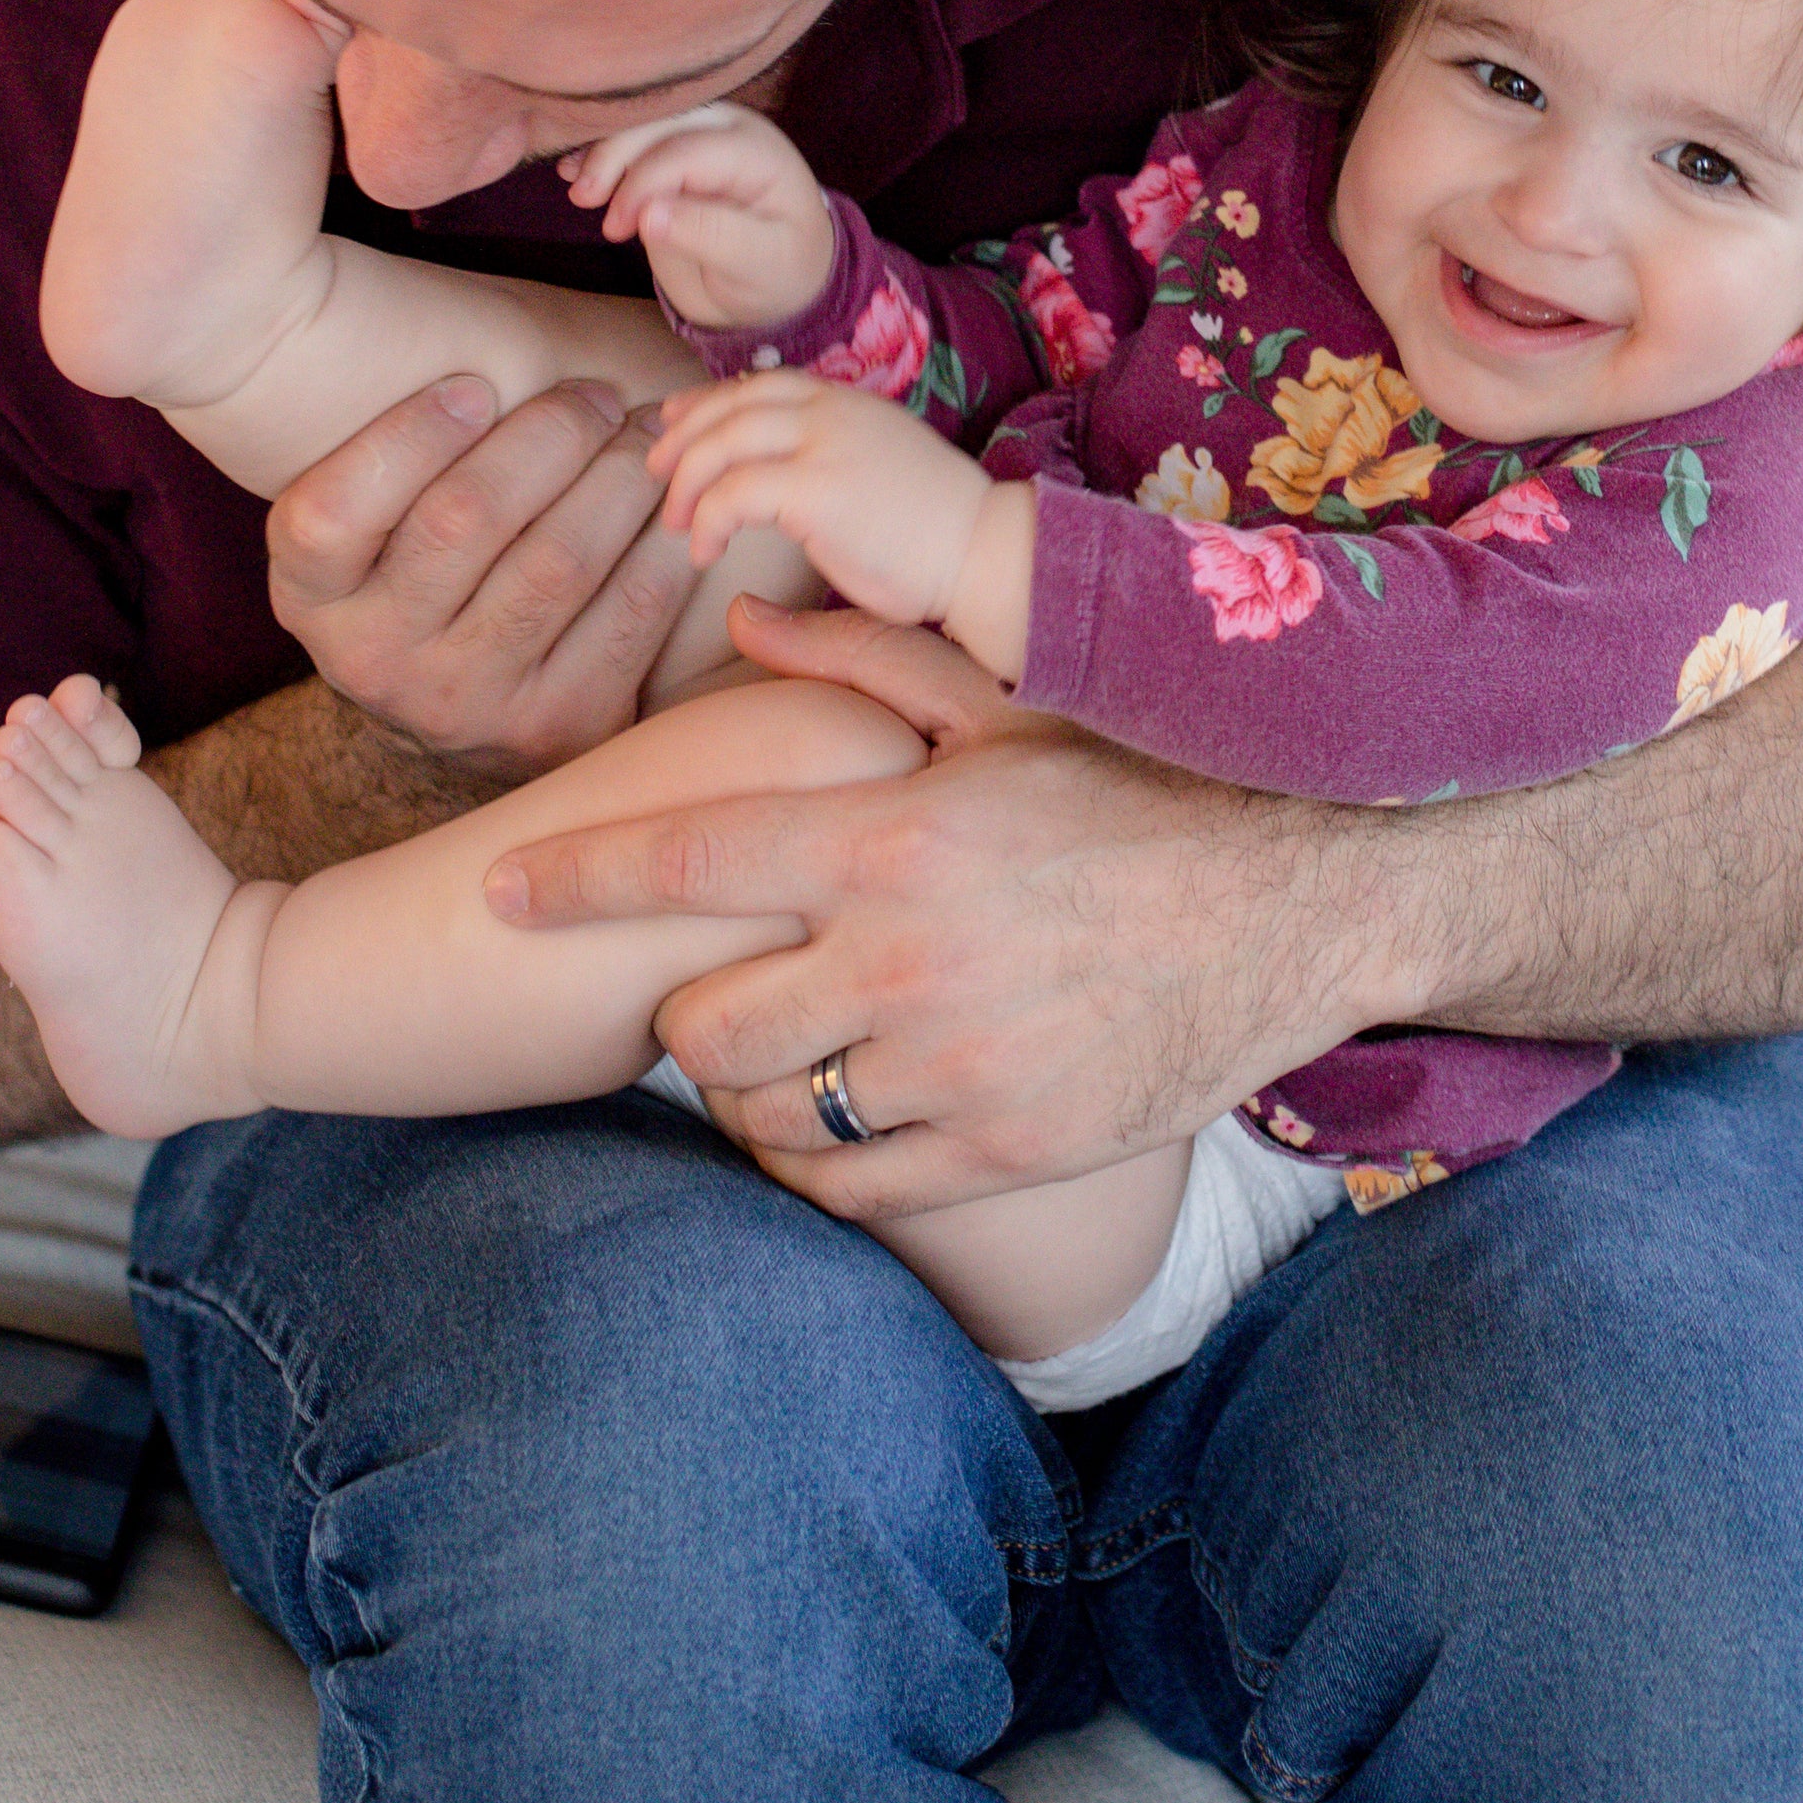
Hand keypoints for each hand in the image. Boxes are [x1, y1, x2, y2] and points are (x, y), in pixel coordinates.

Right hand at [265, 376, 697, 770]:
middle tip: (595, 394)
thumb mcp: (376, 519)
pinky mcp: (556, 725)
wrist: (465, 710)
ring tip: (649, 431)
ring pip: (560, 560)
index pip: (330, 511)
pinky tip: (677, 501)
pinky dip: (664, 540)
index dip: (410, 435)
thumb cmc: (428, 564)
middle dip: (550, 433)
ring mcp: (466, 702)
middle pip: (466, 519)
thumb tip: (477, 337)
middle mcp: (375, 659)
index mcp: (312, 595)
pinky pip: (630, 611)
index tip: (474, 384)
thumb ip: (403, 445)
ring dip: (621, 475)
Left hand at [478, 601, 1395, 1214]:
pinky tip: (841, 1116)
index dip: (574, 879)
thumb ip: (869, 660)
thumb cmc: (1148, 790)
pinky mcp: (1006, 1153)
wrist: (1306, 900)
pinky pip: (853, 1187)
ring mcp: (956, 1068)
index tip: (497, 889)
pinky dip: (820, 1160)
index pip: (684, 865)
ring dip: (751, 1092)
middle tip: (716, 989)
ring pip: (769, 1116)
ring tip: (785, 1052)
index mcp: (894, 838)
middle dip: (683, 1015)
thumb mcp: (1012, 706)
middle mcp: (907, 960)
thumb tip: (749, 616)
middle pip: (700, 1029)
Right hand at [560, 104, 835, 332]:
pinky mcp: (670, 149)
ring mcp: (696, 134)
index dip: (645, 181)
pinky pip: (630, 138)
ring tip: (577, 191)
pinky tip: (571, 171)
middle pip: (659, 122)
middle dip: (615, 155)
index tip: (616, 227)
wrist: (779, 276)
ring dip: (601, 150)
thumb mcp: (760, 264)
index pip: (690, 150)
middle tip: (583, 202)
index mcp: (758, 153)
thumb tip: (649, 215)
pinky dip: (598, 151)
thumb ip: (711, 235)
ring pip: (639, 122)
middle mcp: (727, 131)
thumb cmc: (778, 270)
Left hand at [643, 372, 1019, 653]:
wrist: (987, 551)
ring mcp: (825, 444)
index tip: (674, 426)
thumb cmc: (935, 529)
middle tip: (657, 476)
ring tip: (680, 524)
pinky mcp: (818, 490)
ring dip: (686, 484)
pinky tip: (706, 552)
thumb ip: (829, 452)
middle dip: (681, 440)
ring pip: (721, 444)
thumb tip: (775, 474)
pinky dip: (707, 522)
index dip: (705, 402)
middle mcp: (832, 409)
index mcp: (846, 399)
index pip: (757, 384)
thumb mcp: (876, 464)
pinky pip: (733, 495)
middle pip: (728, 406)